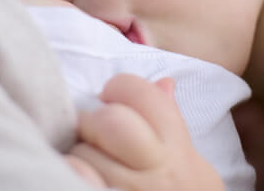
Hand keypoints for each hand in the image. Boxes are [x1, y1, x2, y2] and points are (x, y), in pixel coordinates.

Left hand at [65, 73, 223, 190]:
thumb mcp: (191, 165)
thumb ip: (172, 124)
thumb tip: (163, 83)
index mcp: (177, 150)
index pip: (146, 96)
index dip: (121, 88)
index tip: (112, 96)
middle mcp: (156, 171)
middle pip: (112, 122)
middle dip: (94, 119)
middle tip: (91, 129)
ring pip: (84, 153)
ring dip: (78, 153)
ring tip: (89, 161)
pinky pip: (76, 180)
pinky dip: (71, 174)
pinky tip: (79, 178)